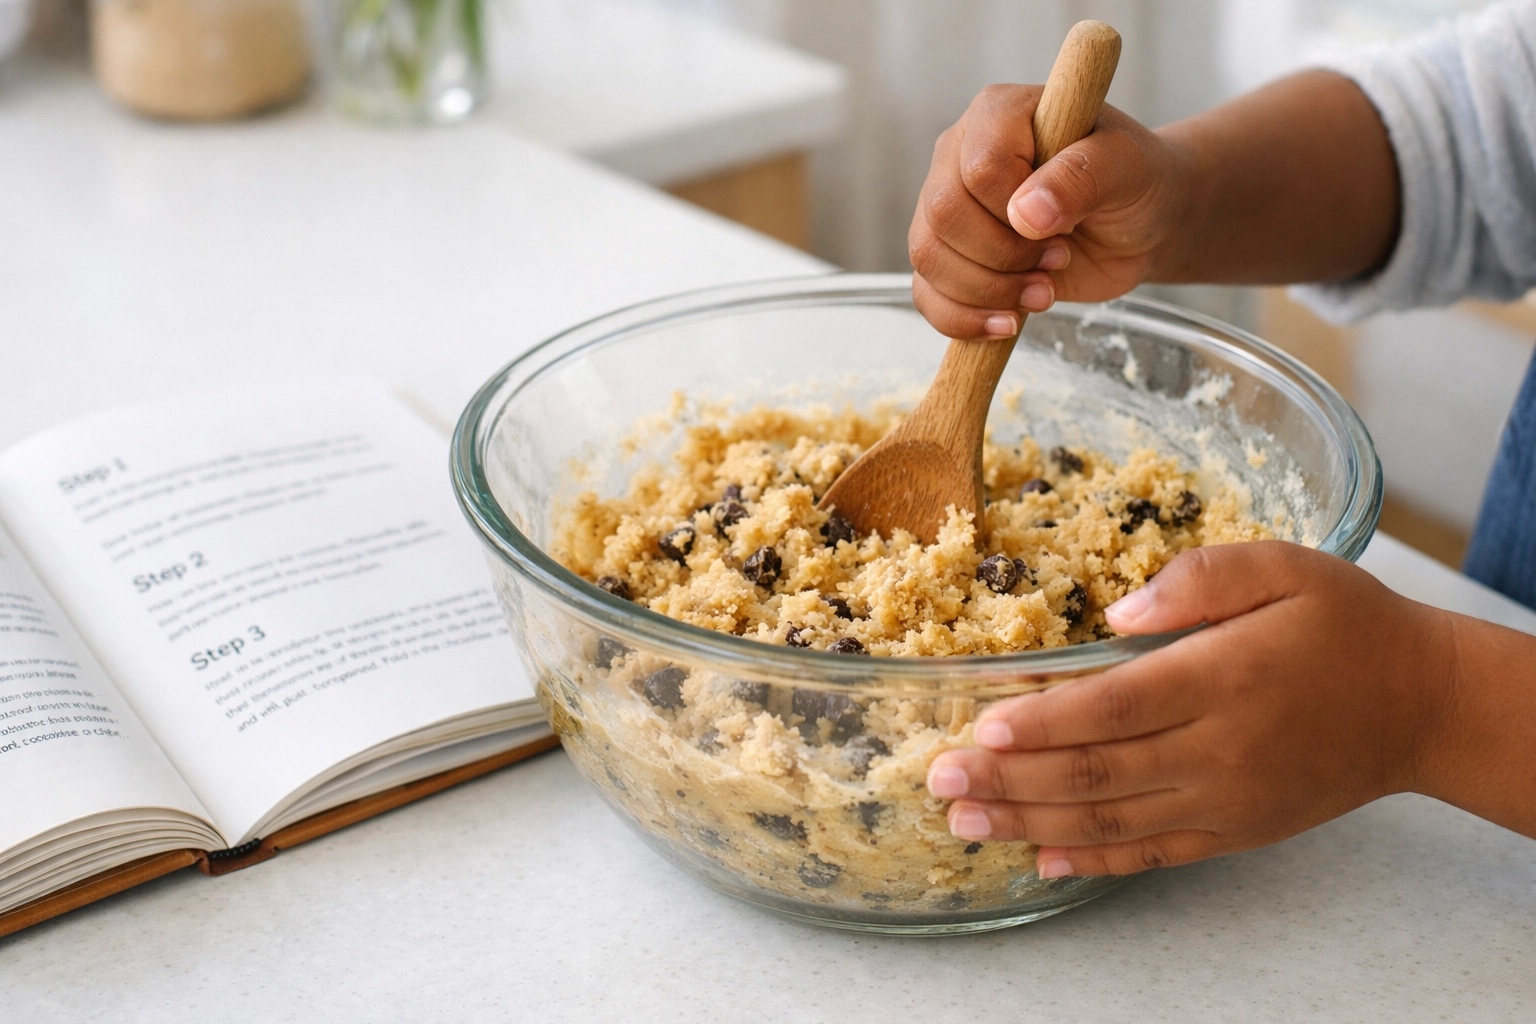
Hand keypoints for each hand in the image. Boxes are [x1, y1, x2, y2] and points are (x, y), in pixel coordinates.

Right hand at [908, 83, 1193, 339]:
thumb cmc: (1134, 181)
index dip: (1017, 211)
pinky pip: (926, 294)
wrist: (1138, 224)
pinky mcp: (949, 256)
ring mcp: (947, 207)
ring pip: (928, 257)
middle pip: (943, 216)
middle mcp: (959, 155)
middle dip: (1004, 257)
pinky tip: (1007, 322)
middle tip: (1058, 260)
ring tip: (1043, 291)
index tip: (1066, 224)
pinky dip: (962, 319)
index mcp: (999, 115)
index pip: (980, 169)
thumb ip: (1080, 178)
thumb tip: (1026, 214)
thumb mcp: (1126, 168)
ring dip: (989, 291)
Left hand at [924, 542, 1457, 876]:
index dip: (1045, 721)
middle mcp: (1220, 749)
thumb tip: (1118, 614)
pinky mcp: (1235, 829)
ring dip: (1030, 822)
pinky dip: (1093, 859)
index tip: (983, 727)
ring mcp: (1227, 799)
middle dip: (1010, 779)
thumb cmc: (1345, 624)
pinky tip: (1040, 857)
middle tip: (940, 779)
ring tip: (964, 820)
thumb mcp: (1284, 566)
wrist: (1421, 705)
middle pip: (1097, 772)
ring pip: (1112, 819)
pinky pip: (1153, 853)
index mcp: (1224, 677)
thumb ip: (1200, 578)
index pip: (1117, 706)